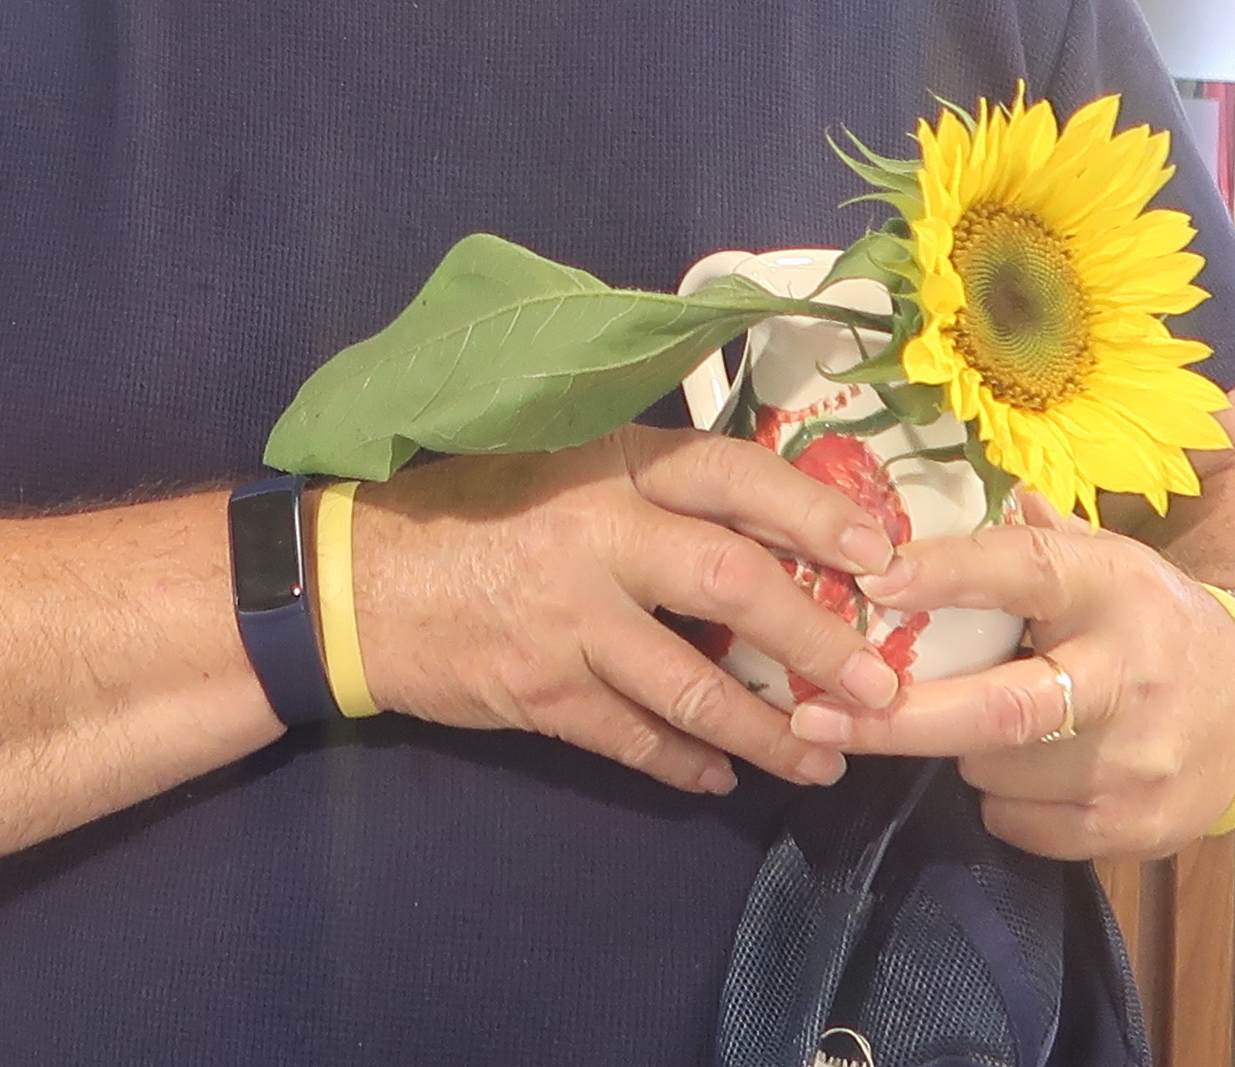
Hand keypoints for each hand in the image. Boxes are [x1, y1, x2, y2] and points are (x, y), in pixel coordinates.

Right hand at [351, 424, 904, 794]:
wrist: (353, 579)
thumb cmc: (463, 505)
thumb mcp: (553, 458)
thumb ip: (641, 479)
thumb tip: (756, 514)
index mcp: (608, 463)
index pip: (732, 474)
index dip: (813, 512)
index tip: (880, 553)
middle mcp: (597, 536)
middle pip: (734, 585)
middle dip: (818, 641)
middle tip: (878, 687)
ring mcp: (570, 621)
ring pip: (695, 686)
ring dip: (769, 731)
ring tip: (823, 757)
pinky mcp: (542, 692)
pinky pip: (636, 740)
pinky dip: (686, 763)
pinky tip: (718, 777)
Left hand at [784, 499, 1234, 859]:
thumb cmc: (1148, 617)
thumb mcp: (1104, 557)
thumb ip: (1023, 530)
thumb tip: (939, 494)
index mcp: (1111, 590)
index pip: (1023, 573)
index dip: (946, 576)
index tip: (871, 579)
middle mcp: (1127, 675)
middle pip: (999, 707)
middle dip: (899, 718)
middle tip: (815, 717)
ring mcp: (1135, 761)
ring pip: (999, 770)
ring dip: (954, 750)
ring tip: (959, 721)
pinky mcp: (1136, 827)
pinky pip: (1024, 824)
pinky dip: (996, 801)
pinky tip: (1010, 770)